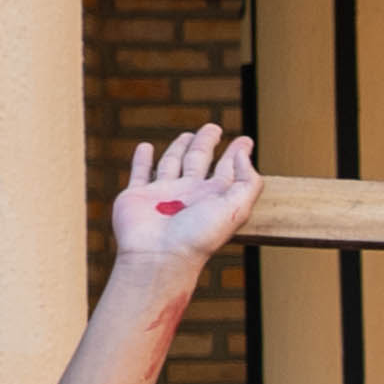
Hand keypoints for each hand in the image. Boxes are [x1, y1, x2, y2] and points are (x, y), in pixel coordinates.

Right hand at [108, 126, 258, 265]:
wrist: (159, 256)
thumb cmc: (199, 237)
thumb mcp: (236, 208)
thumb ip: (246, 181)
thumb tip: (243, 154)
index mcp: (213, 198)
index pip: (228, 170)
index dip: (237, 154)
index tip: (245, 140)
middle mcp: (189, 195)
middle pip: (199, 161)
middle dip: (206, 144)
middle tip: (213, 128)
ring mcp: (162, 195)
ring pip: (171, 164)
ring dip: (178, 149)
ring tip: (187, 135)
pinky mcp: (137, 197)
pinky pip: (139, 173)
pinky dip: (141, 160)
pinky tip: (145, 147)